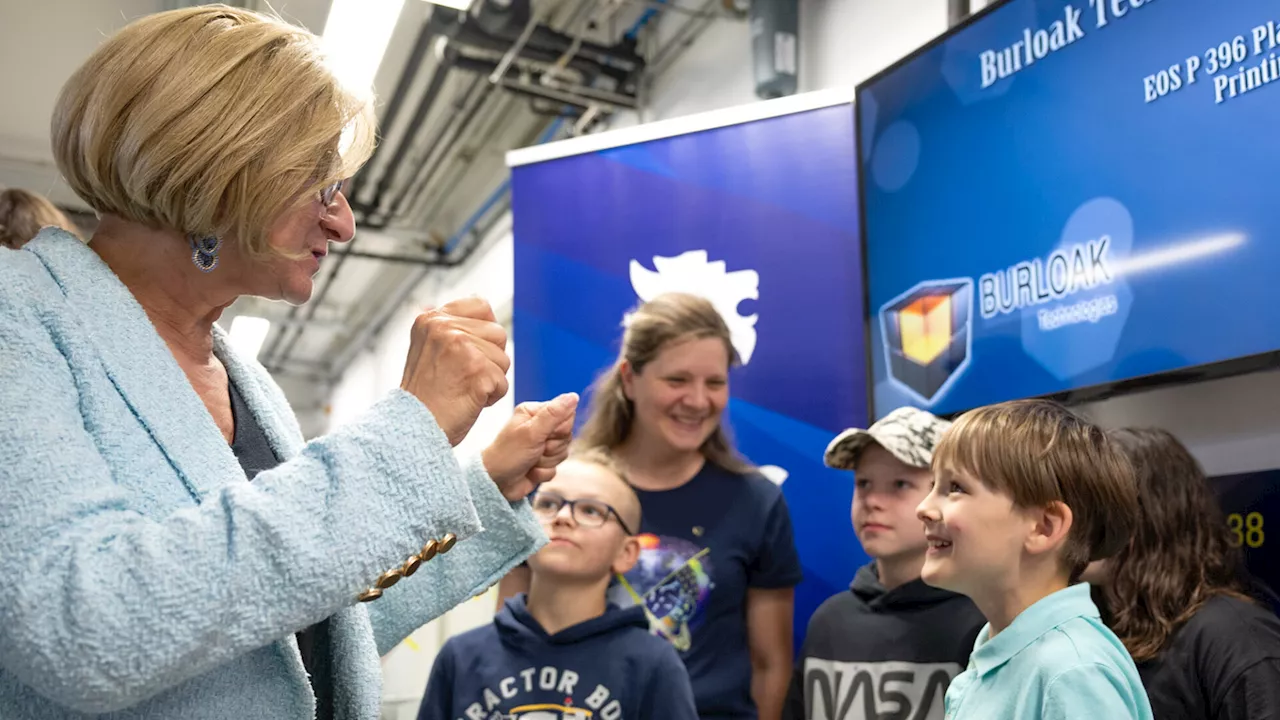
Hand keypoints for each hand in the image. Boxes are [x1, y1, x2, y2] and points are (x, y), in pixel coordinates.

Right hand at [400, 297, 509, 445]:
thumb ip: (452, 326)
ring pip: (503, 358)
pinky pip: (502, 382)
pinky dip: (491, 397)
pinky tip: (467, 400)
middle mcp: (444, 327)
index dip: (483, 333)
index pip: (481, 306)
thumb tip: (478, 298)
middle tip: (460, 377)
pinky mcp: (476, 369)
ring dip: (490, 379)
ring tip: (462, 389)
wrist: (412, 429)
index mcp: (432, 319)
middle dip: (488, 359)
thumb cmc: (425, 396)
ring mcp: (460, 347)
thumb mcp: (429, 348)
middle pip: (498, 333)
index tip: (465, 355)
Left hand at [483, 393, 578, 501]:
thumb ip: (554, 414)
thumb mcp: (532, 432)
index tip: (545, 435)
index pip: (566, 414)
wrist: (494, 483)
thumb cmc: (507, 455)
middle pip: (567, 435)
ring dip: (547, 461)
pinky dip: (544, 472)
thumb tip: (573, 396)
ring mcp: (541, 445)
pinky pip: (556, 468)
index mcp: (535, 412)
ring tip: (530, 460)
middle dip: (552, 447)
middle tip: (535, 449)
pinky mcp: (542, 462)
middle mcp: (539, 427)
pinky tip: (530, 471)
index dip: (560, 429)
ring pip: (563, 453)